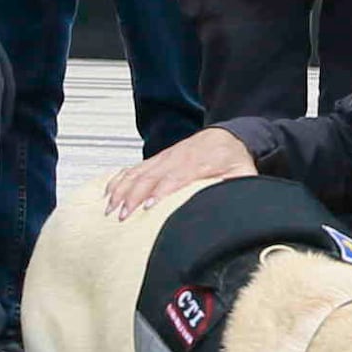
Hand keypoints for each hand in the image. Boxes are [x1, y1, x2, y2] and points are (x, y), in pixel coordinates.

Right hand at [105, 125, 255, 218]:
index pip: (174, 179)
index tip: (147, 208)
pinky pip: (133, 169)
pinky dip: (118, 180)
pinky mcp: (156, 160)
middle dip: (132, 196)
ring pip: (136, 173)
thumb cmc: (233, 157)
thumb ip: (240, 187)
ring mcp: (163, 159)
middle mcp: (175, 159)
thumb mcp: (244, 173)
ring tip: (109, 209)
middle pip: (149, 178)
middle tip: (121, 216)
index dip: (159, 193)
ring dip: (121, 191)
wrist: (227, 136)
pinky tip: (108, 193)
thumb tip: (237, 203)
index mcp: (197, 164)